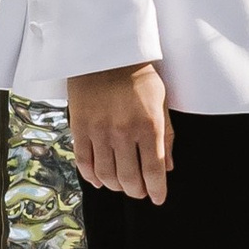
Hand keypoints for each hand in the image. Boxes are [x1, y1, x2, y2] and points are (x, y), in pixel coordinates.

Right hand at [68, 62, 171, 202]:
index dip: (157, 190)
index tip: (158, 198)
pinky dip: (92, 176)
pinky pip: (84, 162)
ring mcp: (99, 131)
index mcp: (148, 125)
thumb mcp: (161, 101)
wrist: (105, 51)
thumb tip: (168, 167)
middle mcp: (123, 131)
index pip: (154, 171)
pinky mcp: (80, 127)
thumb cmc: (138, 74)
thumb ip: (167, 135)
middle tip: (140, 192)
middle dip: (137, 192)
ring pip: (106, 175)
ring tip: (122, 185)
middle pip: (129, 179)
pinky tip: (100, 179)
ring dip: (116, 186)